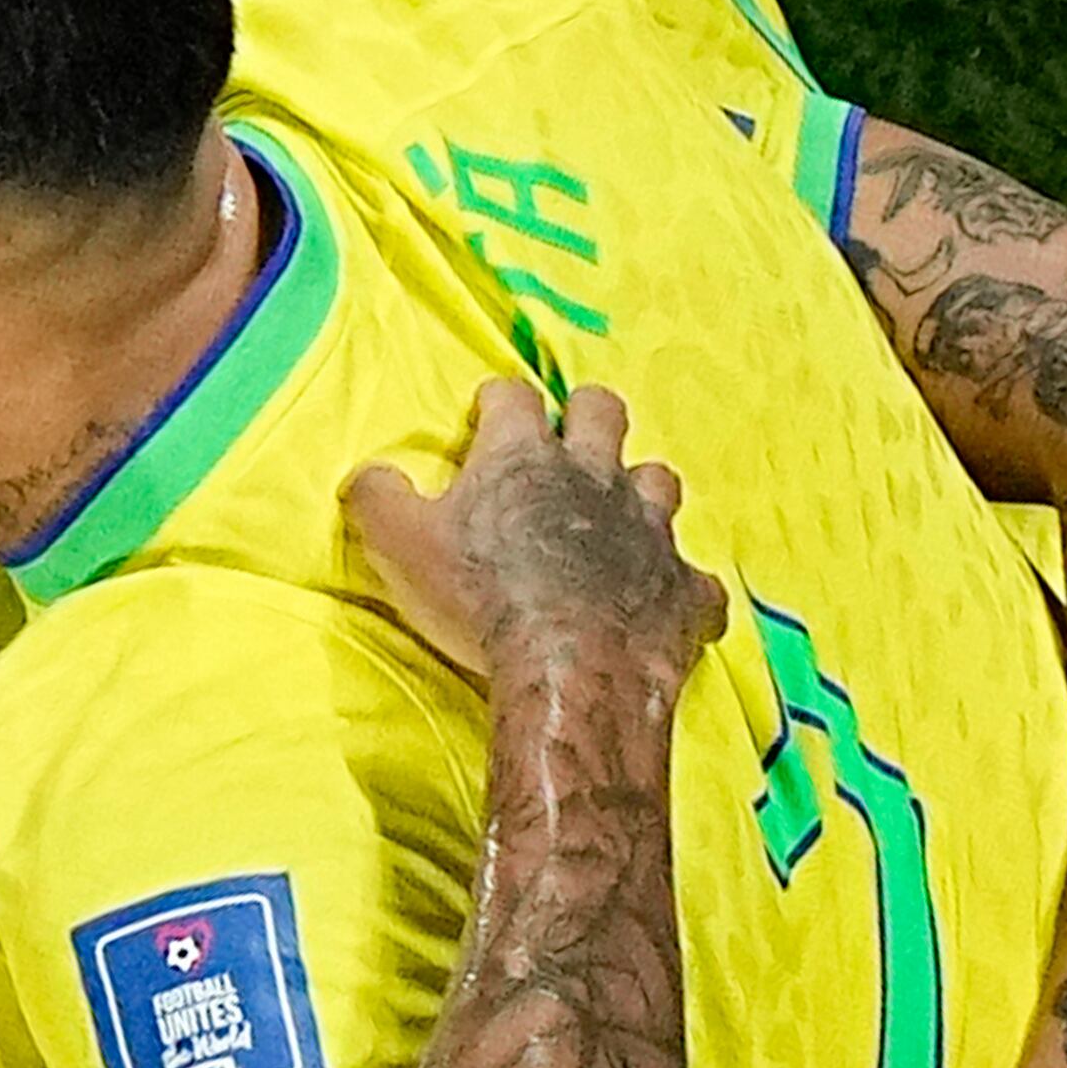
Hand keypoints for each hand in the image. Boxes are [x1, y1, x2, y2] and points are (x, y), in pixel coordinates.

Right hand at [347, 381, 722, 684]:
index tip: (488, 415)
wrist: (570, 670)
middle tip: (566, 441)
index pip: (514, 396)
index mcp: (523, 456)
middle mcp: (595, 475)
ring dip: (640, 491)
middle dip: (586, 415)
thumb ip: (378, 496)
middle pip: (603, 412)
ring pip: (659, 481)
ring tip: (619, 514)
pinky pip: (696, 580)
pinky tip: (663, 600)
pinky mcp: (684, 588)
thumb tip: (370, 474)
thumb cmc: (479, 599)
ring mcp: (649, 529)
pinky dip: (679, 586)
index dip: (499, 401)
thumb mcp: (398, 543)